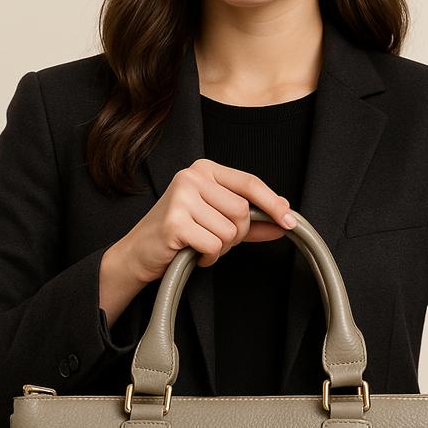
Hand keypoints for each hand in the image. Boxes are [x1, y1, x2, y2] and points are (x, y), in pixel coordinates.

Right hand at [120, 159, 296, 283]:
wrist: (139, 253)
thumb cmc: (180, 234)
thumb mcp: (218, 221)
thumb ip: (251, 219)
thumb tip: (285, 218)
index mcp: (204, 170)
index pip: (250, 183)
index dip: (273, 203)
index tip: (289, 221)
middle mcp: (191, 177)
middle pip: (242, 211)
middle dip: (236, 234)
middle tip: (215, 239)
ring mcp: (181, 197)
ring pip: (229, 231)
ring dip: (221, 248)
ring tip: (200, 245)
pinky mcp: (174, 221)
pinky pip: (213, 246)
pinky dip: (208, 257)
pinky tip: (193, 254)